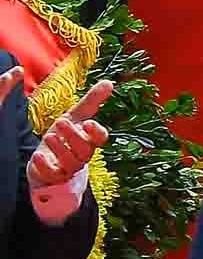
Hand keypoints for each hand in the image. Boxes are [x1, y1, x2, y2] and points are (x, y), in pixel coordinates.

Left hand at [15, 73, 113, 187]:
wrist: (47, 159)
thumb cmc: (64, 136)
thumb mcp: (75, 117)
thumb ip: (92, 101)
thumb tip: (109, 82)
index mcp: (89, 140)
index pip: (100, 138)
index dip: (96, 132)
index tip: (88, 123)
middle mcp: (82, 155)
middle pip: (84, 150)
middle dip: (74, 136)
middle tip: (61, 121)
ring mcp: (68, 167)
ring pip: (70, 161)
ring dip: (60, 148)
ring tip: (49, 136)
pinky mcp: (53, 175)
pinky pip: (52, 173)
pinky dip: (45, 165)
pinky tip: (38, 156)